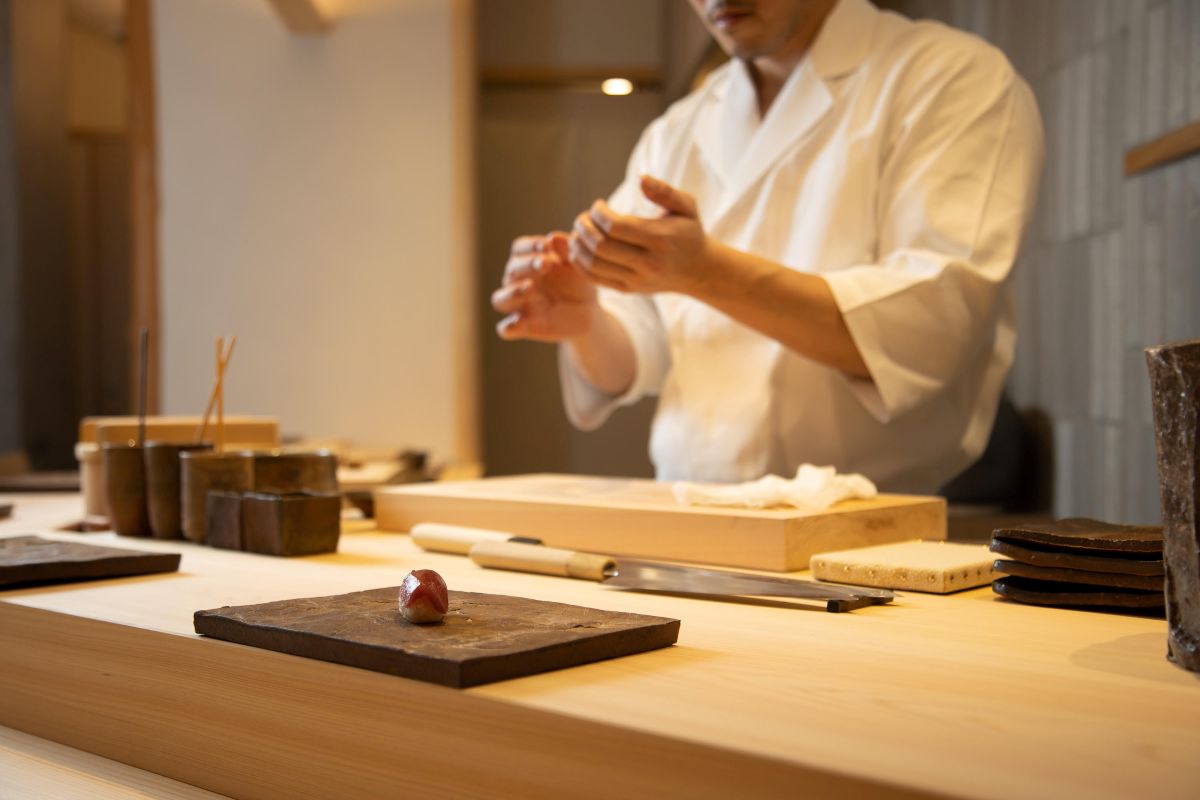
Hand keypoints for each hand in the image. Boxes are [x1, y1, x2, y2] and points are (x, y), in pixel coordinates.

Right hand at [492, 232, 599, 341]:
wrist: (588, 313)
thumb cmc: (578, 284)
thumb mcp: (578, 267)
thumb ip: (567, 251)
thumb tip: (553, 237)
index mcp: (528, 261)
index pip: (519, 248)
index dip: (530, 246)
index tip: (547, 245)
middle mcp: (517, 281)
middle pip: (511, 271)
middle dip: (527, 265)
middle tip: (546, 264)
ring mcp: (518, 305)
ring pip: (500, 299)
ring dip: (512, 293)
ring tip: (531, 289)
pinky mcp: (522, 327)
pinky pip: (505, 329)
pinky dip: (508, 326)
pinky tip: (518, 323)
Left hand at [570, 175, 714, 294]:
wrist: (698, 270)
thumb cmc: (688, 231)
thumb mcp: (686, 206)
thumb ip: (665, 191)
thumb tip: (640, 179)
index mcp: (660, 239)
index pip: (615, 227)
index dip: (598, 213)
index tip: (598, 205)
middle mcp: (648, 263)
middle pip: (601, 246)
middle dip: (584, 227)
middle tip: (583, 217)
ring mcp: (637, 279)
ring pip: (594, 264)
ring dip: (578, 245)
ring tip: (579, 231)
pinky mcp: (628, 289)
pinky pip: (595, 278)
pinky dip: (580, 262)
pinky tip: (580, 248)